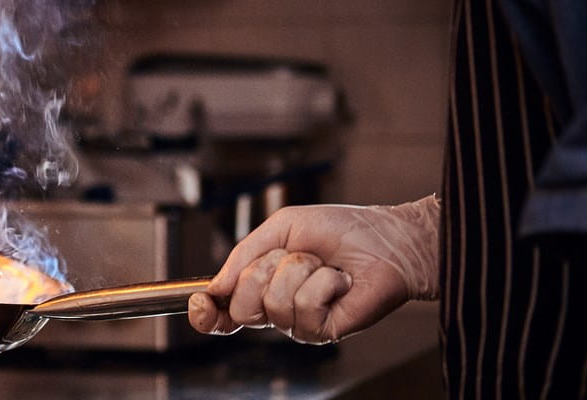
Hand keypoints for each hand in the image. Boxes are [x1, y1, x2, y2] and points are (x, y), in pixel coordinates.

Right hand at [188, 195, 439, 343]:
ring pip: (274, 303)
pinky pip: (303, 308)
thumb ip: (243, 255)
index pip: (224, 311)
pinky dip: (322, 282)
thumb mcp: (280, 228)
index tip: (201, 300)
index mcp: (262, 287)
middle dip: (262, 271)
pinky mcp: (324, 331)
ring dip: (300, 270)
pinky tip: (338, 279)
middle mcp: (278, 309)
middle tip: (291, 257)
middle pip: (242, 307)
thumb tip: (215, 285)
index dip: (206, 311)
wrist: (385, 238)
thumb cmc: (340, 230)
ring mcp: (300, 323)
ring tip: (322, 265)